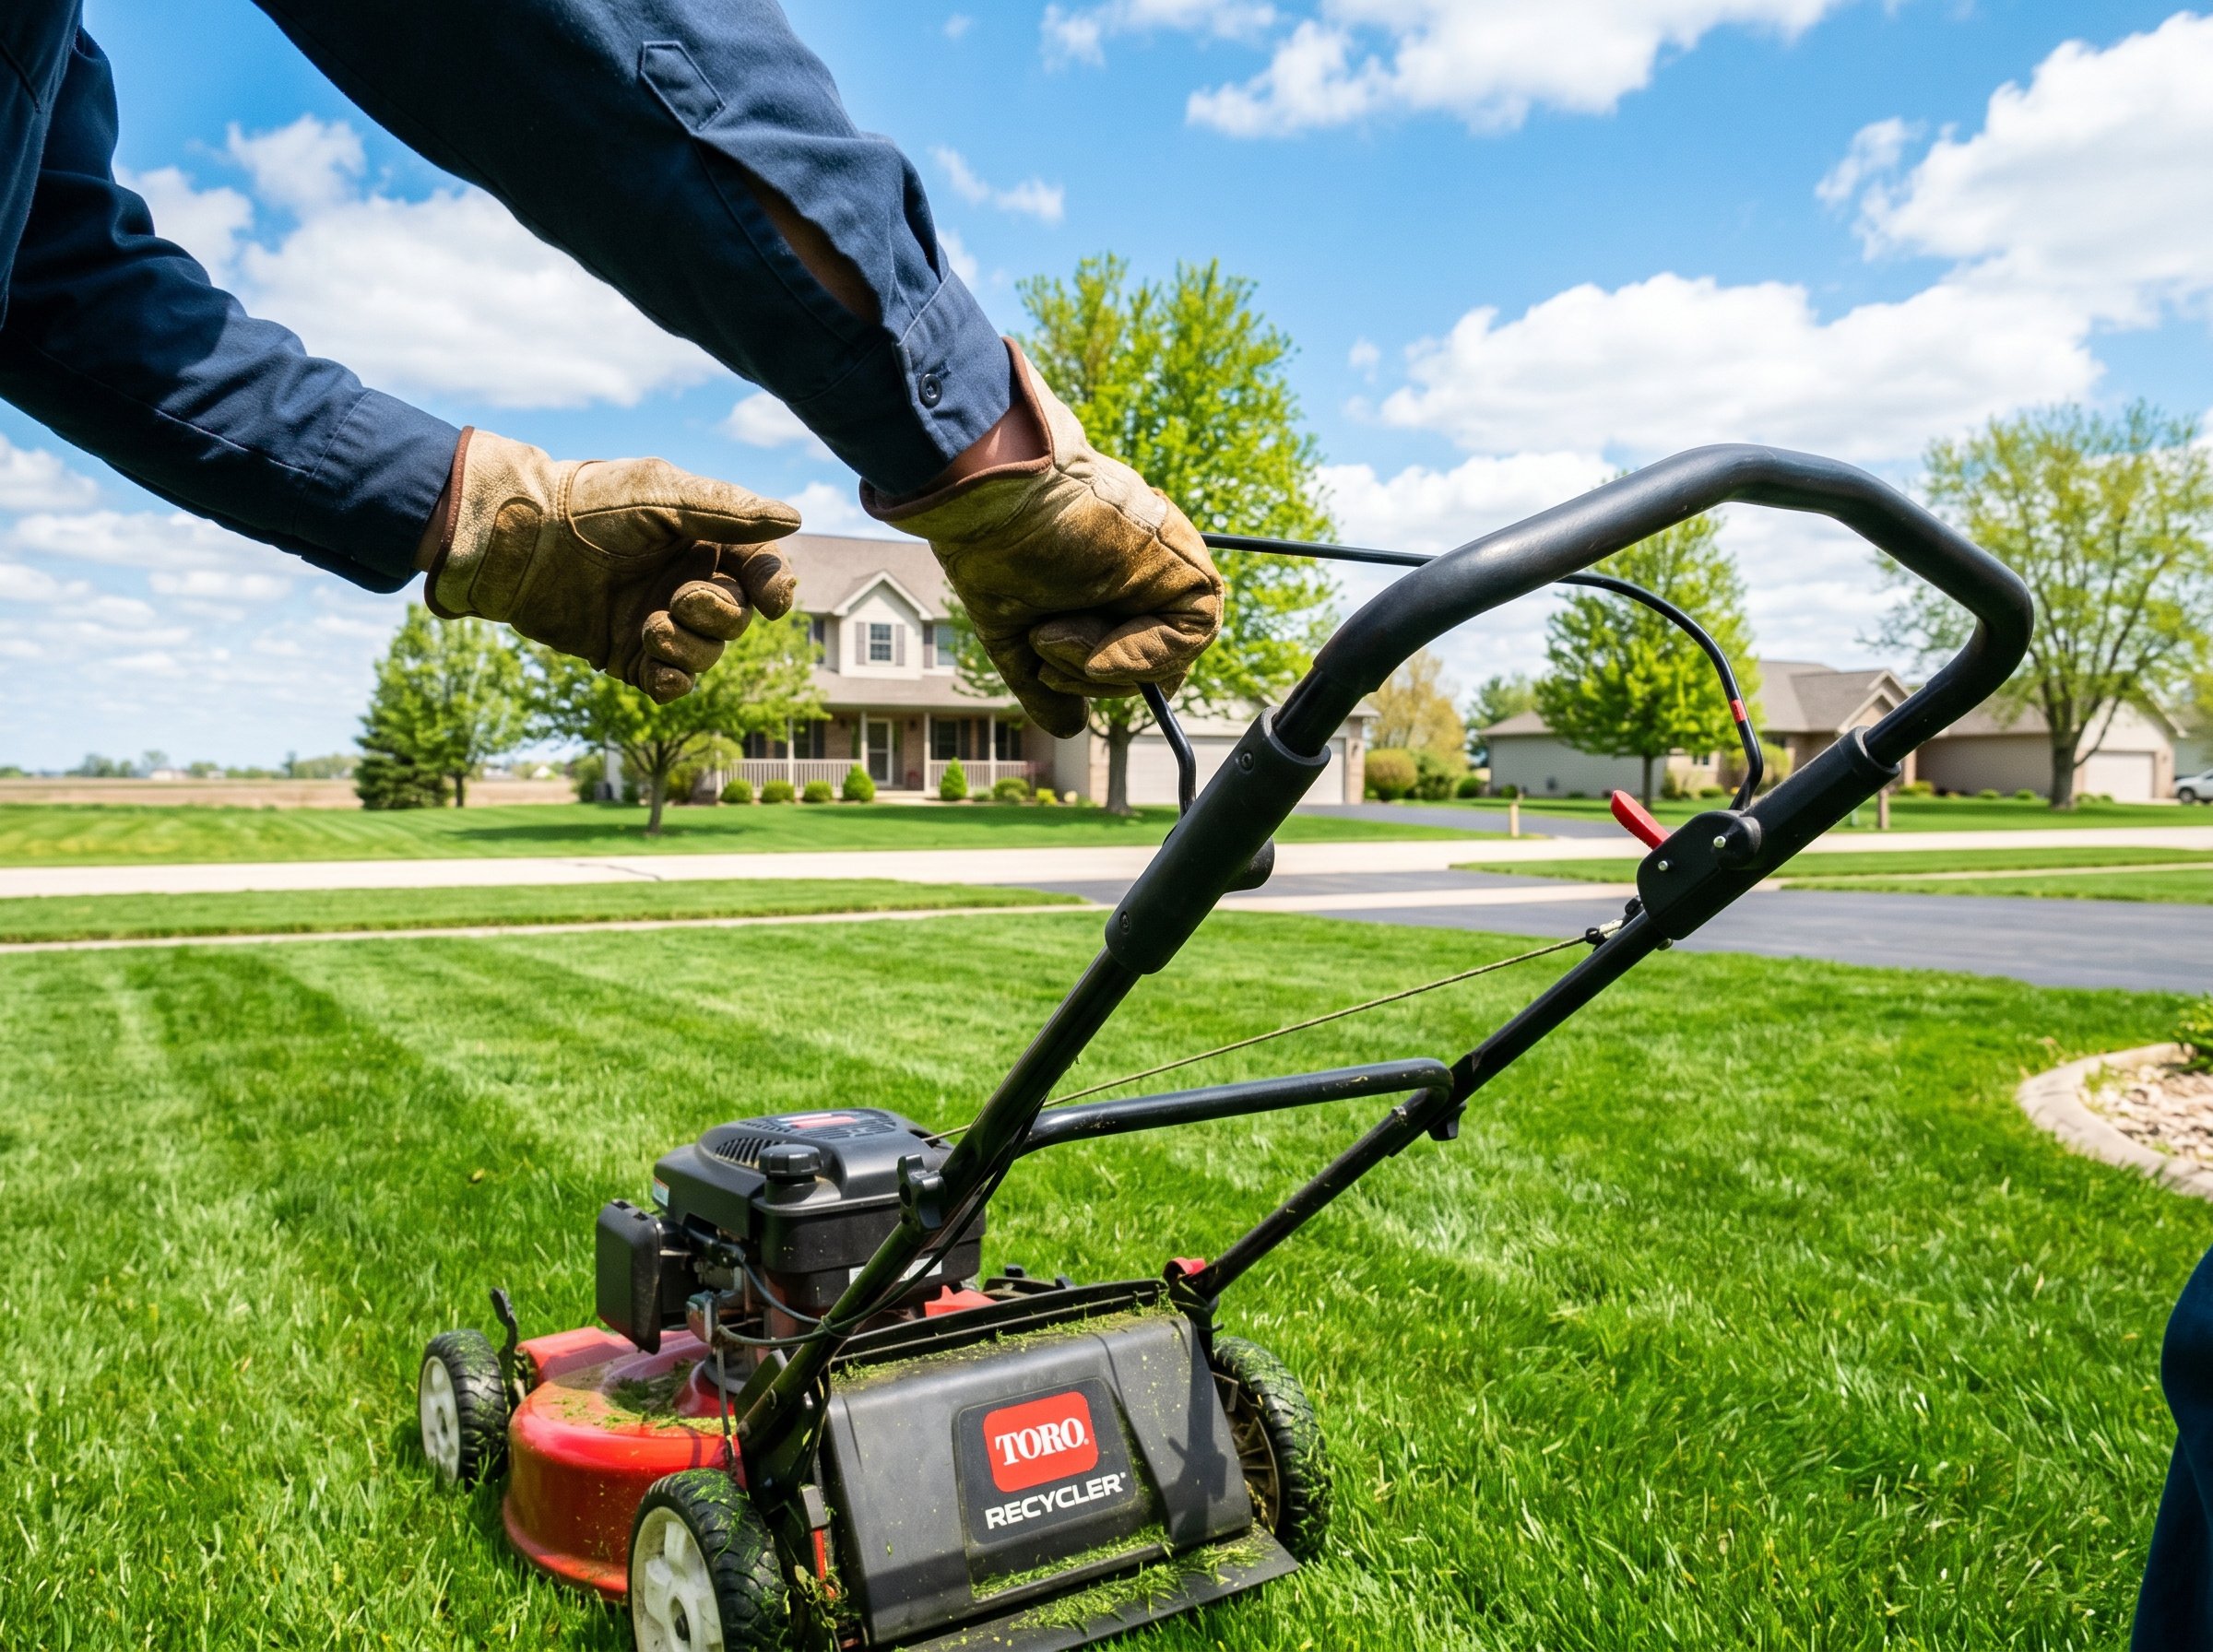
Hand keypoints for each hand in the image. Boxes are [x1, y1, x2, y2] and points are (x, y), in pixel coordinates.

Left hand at [422, 428, 800, 701]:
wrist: (518, 541)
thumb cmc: (589, 505)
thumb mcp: (661, 495)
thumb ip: (728, 510)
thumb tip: (793, 519)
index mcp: (703, 540)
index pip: (761, 570)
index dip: (774, 588)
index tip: (771, 601)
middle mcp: (686, 580)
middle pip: (738, 618)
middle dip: (719, 615)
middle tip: (680, 599)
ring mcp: (658, 620)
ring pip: (707, 655)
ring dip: (689, 648)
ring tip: (650, 628)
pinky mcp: (627, 655)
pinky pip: (669, 685)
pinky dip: (670, 681)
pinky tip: (653, 667)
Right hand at [862, 344, 1222, 737]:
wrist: (993, 500)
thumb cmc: (994, 552)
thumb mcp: (1015, 634)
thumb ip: (1045, 681)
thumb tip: (1071, 729)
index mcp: (1110, 586)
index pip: (1130, 659)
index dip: (1092, 676)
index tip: (1043, 654)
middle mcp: (1146, 579)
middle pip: (1155, 670)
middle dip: (1097, 678)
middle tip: (1046, 643)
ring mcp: (1168, 570)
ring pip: (1173, 661)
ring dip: (1108, 668)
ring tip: (1053, 631)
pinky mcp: (1186, 565)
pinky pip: (1193, 634)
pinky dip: (1141, 654)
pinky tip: (1088, 637)